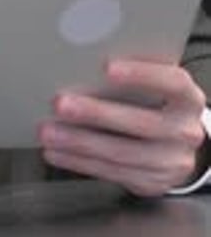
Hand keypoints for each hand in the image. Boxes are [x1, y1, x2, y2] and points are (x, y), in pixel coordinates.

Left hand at [39, 60, 205, 195]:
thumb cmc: (157, 101)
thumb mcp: (156, 83)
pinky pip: (111, 173)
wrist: (176, 144)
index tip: (107, 67)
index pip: (172, 83)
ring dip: (79, 143)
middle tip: (60, 103)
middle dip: (95, 113)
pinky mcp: (151, 183)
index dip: (142, 74)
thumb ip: (133, 72)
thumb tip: (85, 53)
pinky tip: (57, 152)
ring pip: (121, 154)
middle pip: (141, 123)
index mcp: (188, 99)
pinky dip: (79, 162)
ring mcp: (171, 162)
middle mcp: (185, 131)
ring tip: (49, 131)